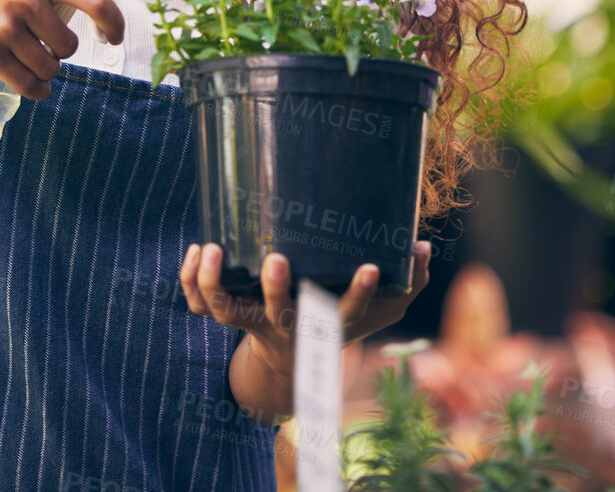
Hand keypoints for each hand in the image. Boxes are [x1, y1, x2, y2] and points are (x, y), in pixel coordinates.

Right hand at [0, 0, 125, 99]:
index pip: (94, 1)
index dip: (114, 24)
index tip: (115, 37)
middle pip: (69, 45)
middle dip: (61, 51)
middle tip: (45, 46)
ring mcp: (6, 26)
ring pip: (49, 67)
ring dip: (45, 71)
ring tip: (32, 61)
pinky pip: (26, 83)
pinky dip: (36, 90)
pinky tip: (36, 87)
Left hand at [179, 241, 431, 377]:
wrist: (291, 369)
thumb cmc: (336, 323)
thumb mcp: (379, 310)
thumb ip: (409, 281)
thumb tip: (422, 246)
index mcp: (324, 324)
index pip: (347, 314)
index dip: (359, 294)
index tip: (371, 267)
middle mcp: (288, 327)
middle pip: (280, 315)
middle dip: (276, 290)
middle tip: (276, 258)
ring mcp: (254, 325)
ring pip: (227, 314)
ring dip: (214, 285)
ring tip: (212, 248)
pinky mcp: (229, 319)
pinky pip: (201, 307)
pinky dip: (192, 283)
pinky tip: (197, 249)